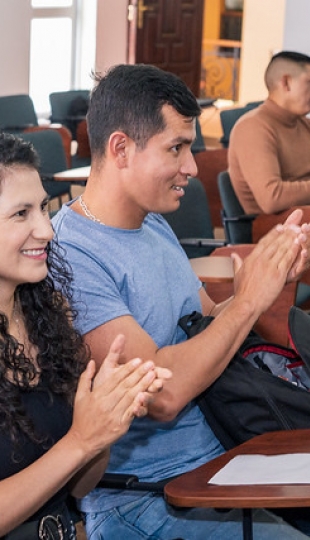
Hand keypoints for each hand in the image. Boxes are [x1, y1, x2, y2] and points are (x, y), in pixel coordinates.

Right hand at [70, 335, 171, 456]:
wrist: (82, 442)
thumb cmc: (81, 417)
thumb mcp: (79, 396)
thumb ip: (86, 378)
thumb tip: (92, 362)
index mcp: (97, 396)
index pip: (115, 379)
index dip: (127, 369)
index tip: (138, 360)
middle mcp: (105, 404)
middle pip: (125, 386)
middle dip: (139, 373)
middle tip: (150, 363)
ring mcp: (114, 416)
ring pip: (130, 397)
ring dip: (143, 385)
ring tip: (153, 375)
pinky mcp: (120, 426)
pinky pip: (132, 412)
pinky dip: (140, 403)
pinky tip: (148, 395)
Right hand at [232, 224, 299, 313]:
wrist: (247, 304)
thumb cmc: (242, 292)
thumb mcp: (237, 274)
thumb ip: (236, 263)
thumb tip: (233, 255)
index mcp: (251, 259)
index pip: (264, 242)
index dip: (273, 233)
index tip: (280, 227)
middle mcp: (260, 260)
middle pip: (274, 243)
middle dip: (285, 233)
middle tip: (293, 225)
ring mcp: (269, 266)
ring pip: (282, 249)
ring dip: (291, 239)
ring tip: (298, 231)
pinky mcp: (278, 274)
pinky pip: (287, 259)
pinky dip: (294, 250)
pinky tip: (299, 244)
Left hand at [281, 209, 309, 280]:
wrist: (269, 279)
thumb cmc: (282, 258)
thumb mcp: (285, 239)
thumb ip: (291, 225)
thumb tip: (298, 211)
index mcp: (302, 246)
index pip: (307, 235)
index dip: (308, 230)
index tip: (307, 223)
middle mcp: (304, 254)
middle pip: (309, 243)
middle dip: (308, 234)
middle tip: (305, 227)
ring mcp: (302, 264)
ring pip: (308, 253)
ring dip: (306, 244)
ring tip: (302, 236)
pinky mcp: (297, 273)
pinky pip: (302, 265)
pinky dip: (303, 258)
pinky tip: (303, 251)